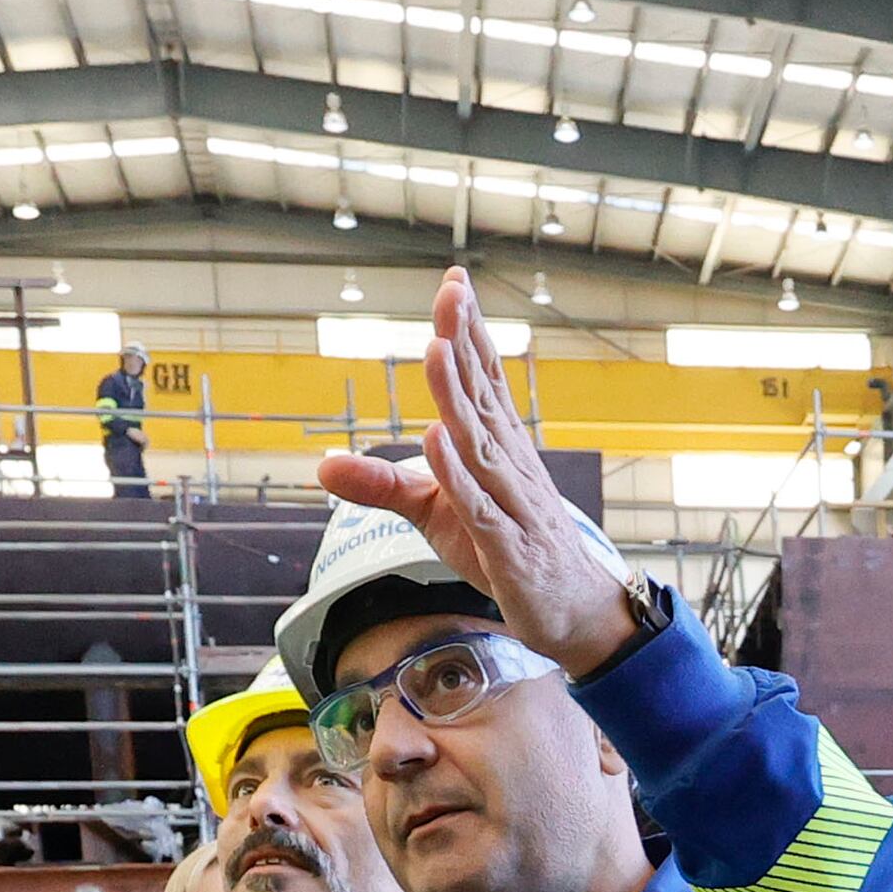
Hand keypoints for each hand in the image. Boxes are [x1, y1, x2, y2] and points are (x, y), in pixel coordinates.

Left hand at [313, 271, 637, 672]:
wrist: (570, 610)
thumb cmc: (506, 550)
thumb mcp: (435, 514)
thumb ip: (383, 486)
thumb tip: (322, 466)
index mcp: (497, 448)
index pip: (484, 381)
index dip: (470, 332)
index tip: (455, 281)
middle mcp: (508, 465)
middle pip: (482, 397)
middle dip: (465, 344)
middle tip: (452, 292)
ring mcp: (511, 504)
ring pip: (480, 444)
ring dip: (457, 397)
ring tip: (436, 350)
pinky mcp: (507, 547)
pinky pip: (481, 506)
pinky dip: (458, 475)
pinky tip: (437, 442)